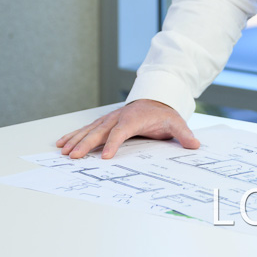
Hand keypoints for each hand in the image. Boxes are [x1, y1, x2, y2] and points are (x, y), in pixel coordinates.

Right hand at [55, 99, 199, 158]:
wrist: (155, 99)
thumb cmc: (163, 114)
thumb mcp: (176, 122)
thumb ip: (183, 133)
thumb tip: (195, 144)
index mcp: (134, 118)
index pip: (121, 132)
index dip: (113, 143)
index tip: (106, 157)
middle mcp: (118, 117)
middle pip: (100, 131)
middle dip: (86, 143)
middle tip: (74, 156)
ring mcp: (109, 118)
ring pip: (89, 129)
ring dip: (76, 140)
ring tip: (63, 151)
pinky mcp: (104, 122)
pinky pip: (87, 128)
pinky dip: (74, 135)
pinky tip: (62, 143)